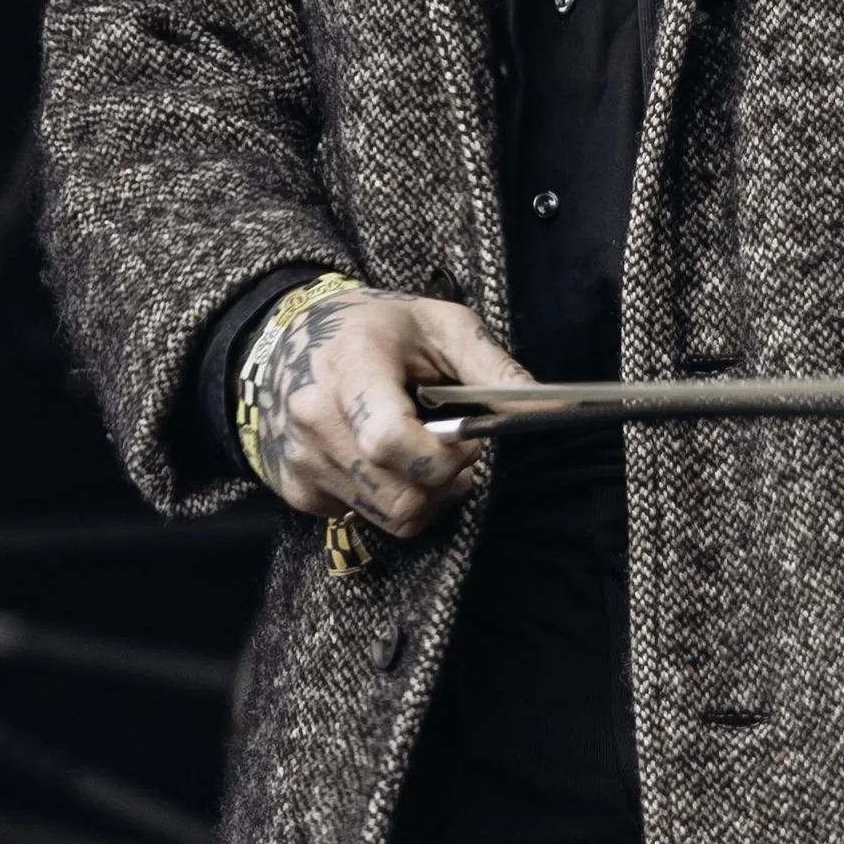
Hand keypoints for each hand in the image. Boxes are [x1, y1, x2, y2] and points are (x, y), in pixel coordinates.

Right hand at [248, 289, 531, 538]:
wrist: (288, 334)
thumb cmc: (377, 326)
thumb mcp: (442, 326)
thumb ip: (495, 370)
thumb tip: (555, 410)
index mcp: (350, 367)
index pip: (391, 442)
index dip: (443, 457)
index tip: (467, 441)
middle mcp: (314, 417)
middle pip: (399, 494)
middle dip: (445, 483)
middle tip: (458, 452)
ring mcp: (301, 457)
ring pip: (387, 516)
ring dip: (424, 498)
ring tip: (428, 456)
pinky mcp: (294, 486)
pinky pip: (360, 517)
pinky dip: (388, 499)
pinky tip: (387, 461)